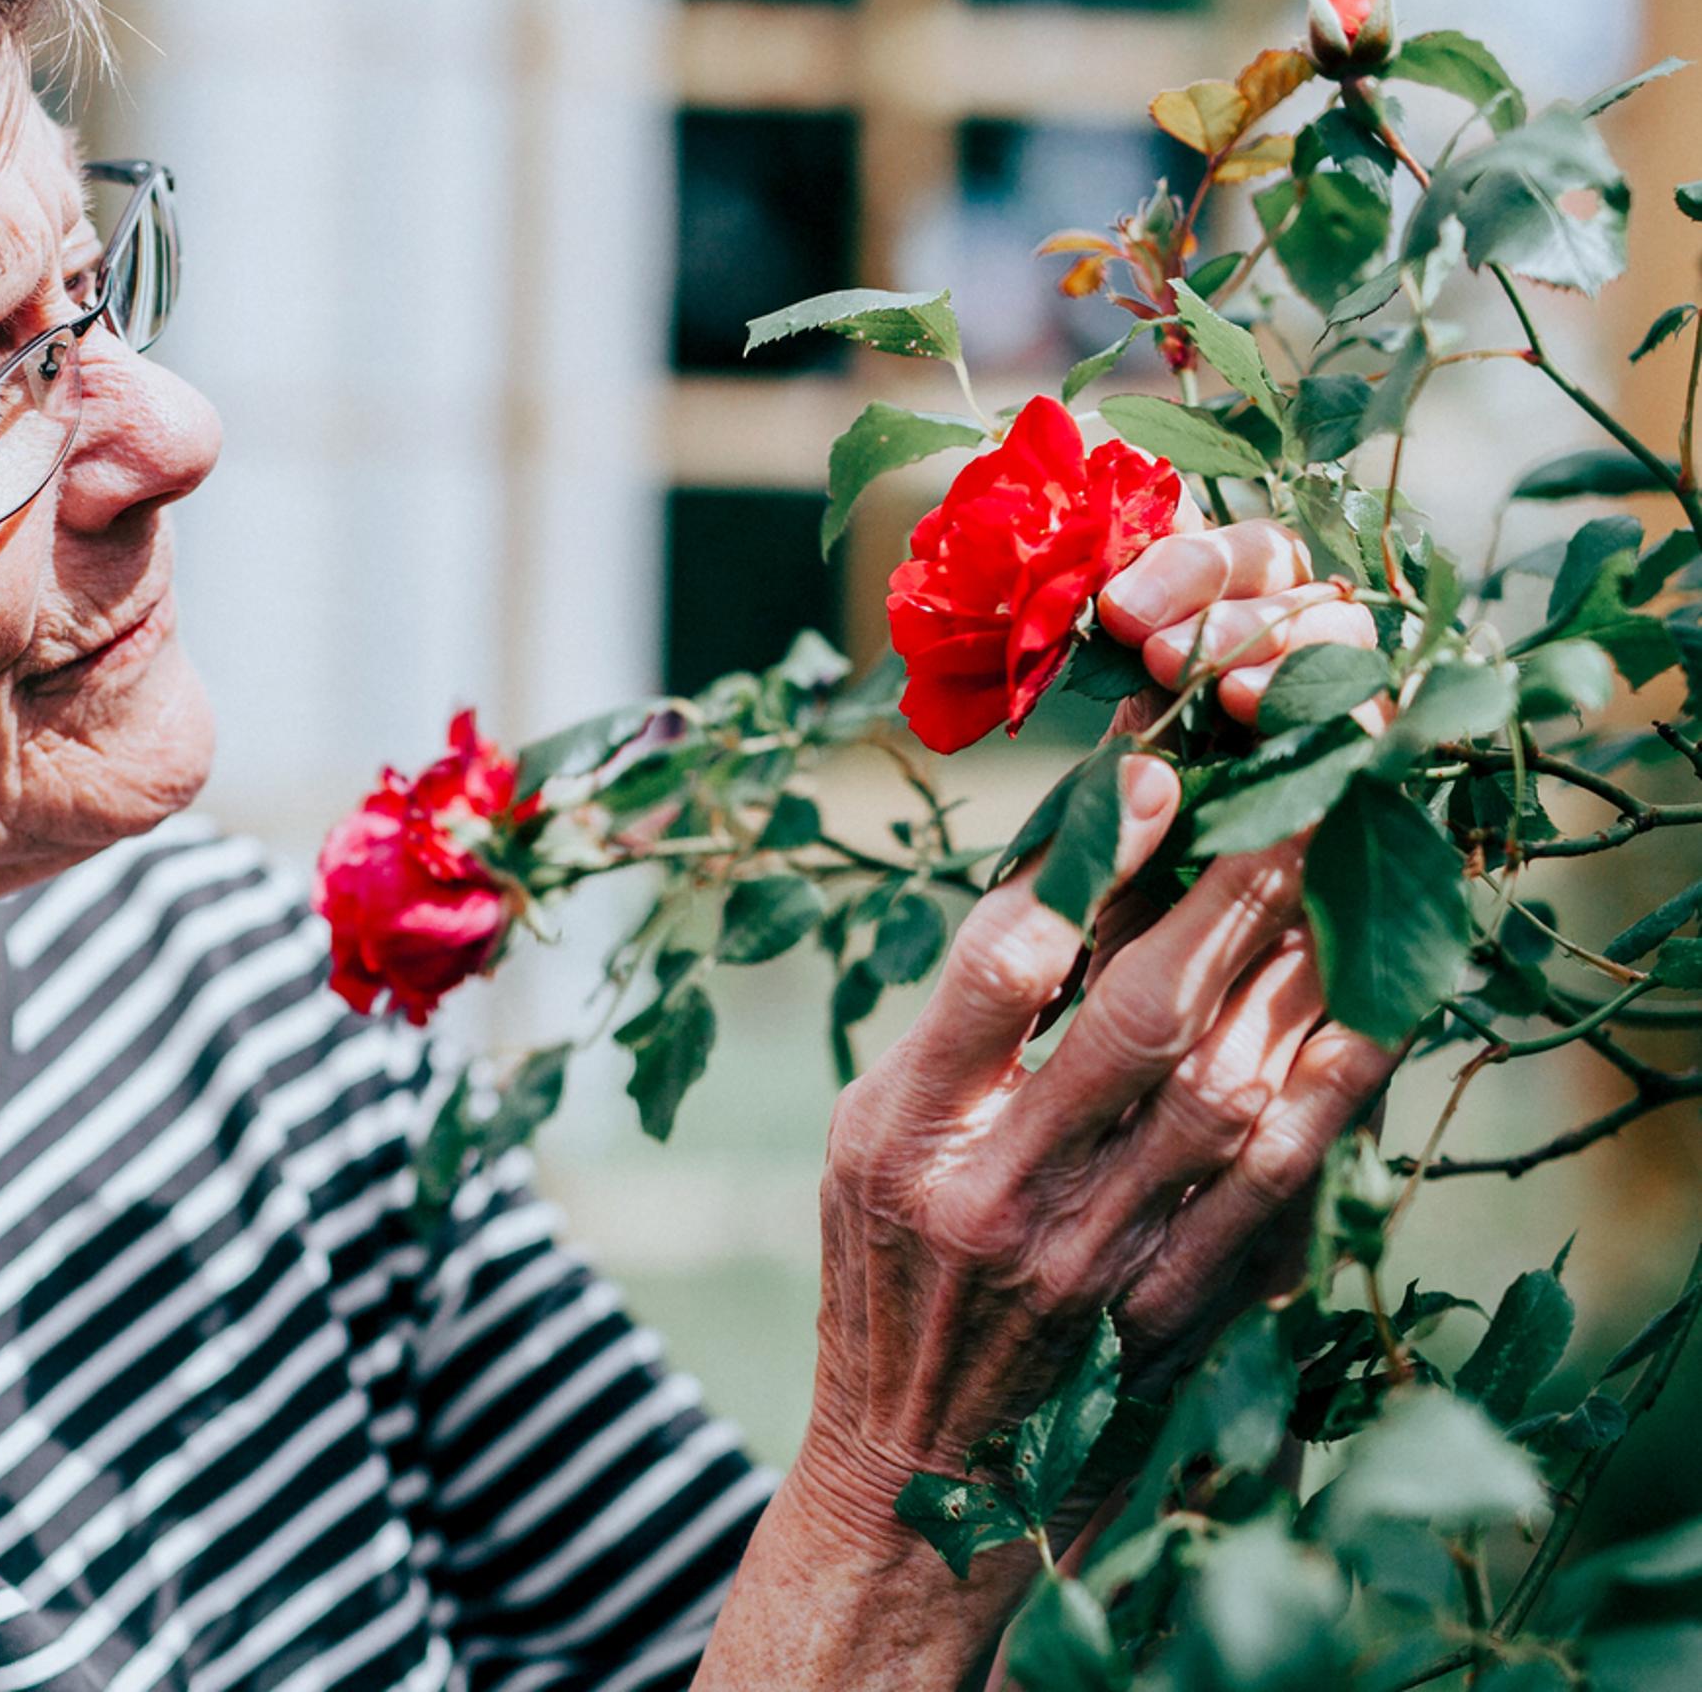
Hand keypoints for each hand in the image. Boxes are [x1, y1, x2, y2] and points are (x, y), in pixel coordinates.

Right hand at [699, 525, 1394, 1689]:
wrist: (922, 1466)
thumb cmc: (888, 1263)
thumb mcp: (868, 1128)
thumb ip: (957, 1018)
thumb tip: (1071, 869)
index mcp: (902, 1134)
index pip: (996, 970)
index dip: (1083, 861)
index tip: (1156, 771)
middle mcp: (999, 1196)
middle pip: (1137, 1022)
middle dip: (1228, 893)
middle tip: (1297, 790)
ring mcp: (1098, 1264)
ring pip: (1226, 1093)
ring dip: (1297, 972)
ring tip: (1347, 867)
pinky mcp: (1176, 1313)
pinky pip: (1279, 1190)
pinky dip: (1332, 1095)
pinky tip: (1369, 1014)